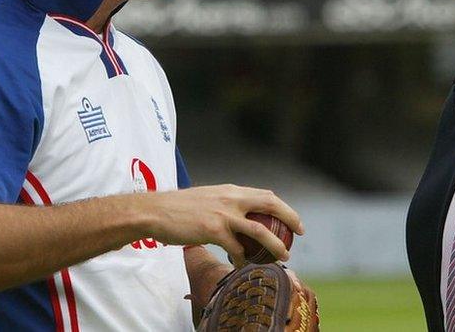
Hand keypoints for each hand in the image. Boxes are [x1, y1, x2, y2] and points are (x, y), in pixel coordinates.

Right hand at [139, 184, 303, 264]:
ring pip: (260, 231)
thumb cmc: (178, 209)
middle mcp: (231, 198)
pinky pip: (236, 249)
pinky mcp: (213, 230)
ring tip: (284, 256)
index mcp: (231, 190)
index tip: (292, 219)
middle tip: (299, 233)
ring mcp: (223, 214)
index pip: (265, 195)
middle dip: (290, 218)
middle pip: (271, 205)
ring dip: (276, 245)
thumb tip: (239, 216)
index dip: (283, 207)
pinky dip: (242, 259)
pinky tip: (242, 265)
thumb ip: (224, 204)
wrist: (155, 212)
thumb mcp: (207, 198)